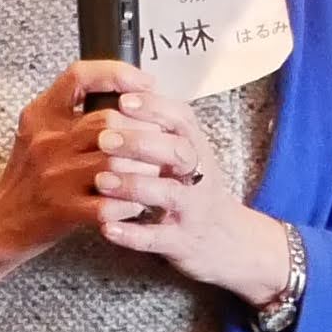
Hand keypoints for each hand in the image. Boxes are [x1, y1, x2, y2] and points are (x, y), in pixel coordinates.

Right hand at [0, 64, 149, 267]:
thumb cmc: (30, 175)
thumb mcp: (40, 133)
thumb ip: (74, 112)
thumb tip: (130, 94)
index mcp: (41, 115)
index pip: (80, 76)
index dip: (119, 74)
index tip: (145, 85)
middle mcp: (46, 141)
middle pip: (109, 120)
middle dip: (145, 130)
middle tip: (164, 139)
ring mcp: (54, 176)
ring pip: (116, 162)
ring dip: (145, 169)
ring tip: (157, 172)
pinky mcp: (62, 210)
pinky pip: (110, 203)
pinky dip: (131, 204)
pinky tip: (136, 203)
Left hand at [82, 76, 292, 304]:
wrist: (229, 242)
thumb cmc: (195, 192)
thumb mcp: (187, 156)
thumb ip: (161, 130)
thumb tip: (125, 89)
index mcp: (196, 149)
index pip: (181, 119)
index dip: (154, 107)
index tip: (123, 100)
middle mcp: (198, 176)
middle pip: (177, 152)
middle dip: (140, 143)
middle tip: (104, 139)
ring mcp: (192, 210)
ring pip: (168, 194)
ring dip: (133, 185)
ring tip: (101, 181)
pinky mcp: (182, 242)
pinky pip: (157, 239)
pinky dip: (131, 234)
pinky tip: (106, 227)